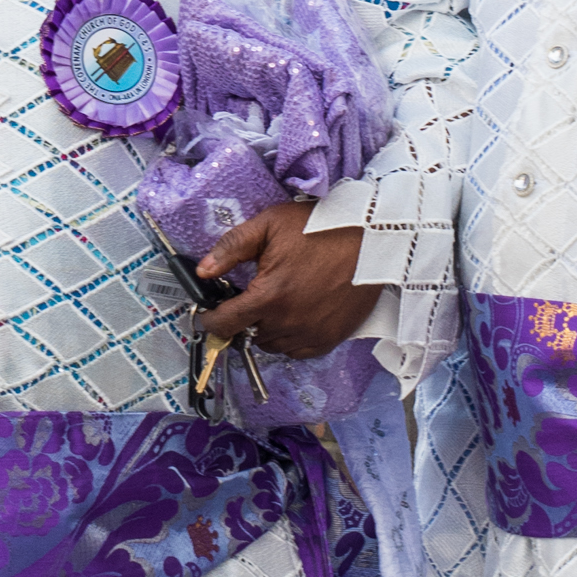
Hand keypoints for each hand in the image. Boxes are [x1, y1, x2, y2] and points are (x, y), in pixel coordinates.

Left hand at [194, 196, 379, 362]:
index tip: (209, 315)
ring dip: (266, 330)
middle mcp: (288, 323)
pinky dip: (290, 338)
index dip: (210, 320)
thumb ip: (231, 247)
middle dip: (243, 319)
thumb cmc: (321, 228)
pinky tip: (295, 315)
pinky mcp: (330, 338)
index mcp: (269, 296)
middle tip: (252, 297)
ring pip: (272, 345)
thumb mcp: (270, 226)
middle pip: (248, 335)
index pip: (225, 324)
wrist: (373, 239)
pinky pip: (297, 350)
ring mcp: (311, 334)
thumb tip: (202, 270)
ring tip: (276, 303)